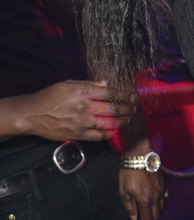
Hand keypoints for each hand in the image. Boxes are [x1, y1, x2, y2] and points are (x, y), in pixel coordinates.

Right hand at [8, 81, 130, 142]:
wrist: (33, 114)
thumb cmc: (50, 97)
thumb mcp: (68, 84)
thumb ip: (88, 84)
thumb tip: (105, 84)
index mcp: (82, 92)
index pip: (109, 92)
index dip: (123, 94)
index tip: (131, 94)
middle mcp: (84, 107)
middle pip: (113, 108)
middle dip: (127, 107)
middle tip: (134, 106)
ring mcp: (82, 122)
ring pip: (109, 123)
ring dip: (122, 121)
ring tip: (129, 118)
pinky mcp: (79, 134)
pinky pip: (99, 136)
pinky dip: (110, 133)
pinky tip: (116, 130)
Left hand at [119, 167, 165, 219]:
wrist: (140, 156)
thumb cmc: (129, 173)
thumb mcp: (124, 191)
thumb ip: (130, 206)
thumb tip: (134, 217)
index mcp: (145, 201)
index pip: (147, 219)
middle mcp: (155, 197)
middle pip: (157, 216)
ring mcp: (161, 191)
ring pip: (162, 207)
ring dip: (158, 215)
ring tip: (154, 219)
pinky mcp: (163, 184)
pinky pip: (164, 198)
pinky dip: (162, 205)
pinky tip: (159, 205)